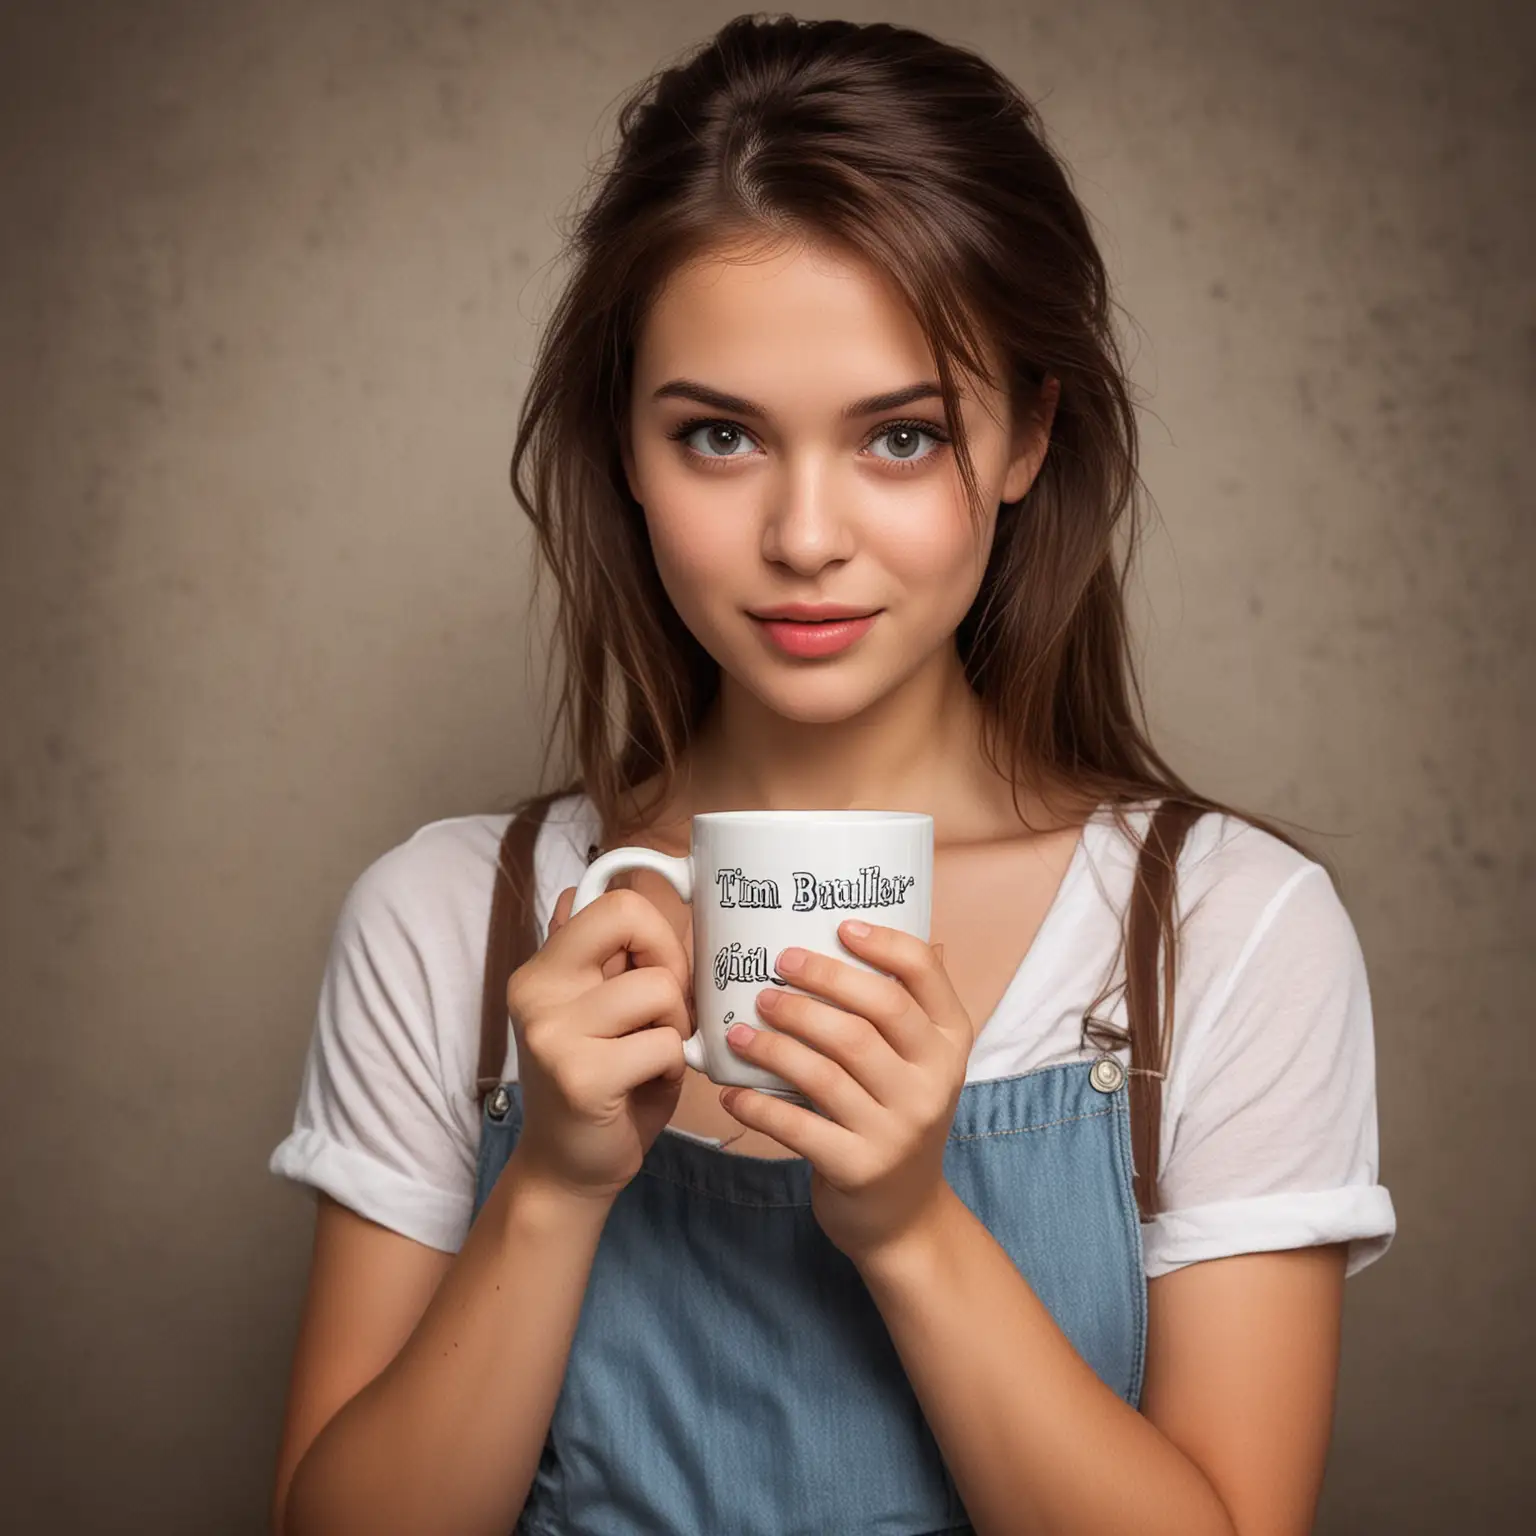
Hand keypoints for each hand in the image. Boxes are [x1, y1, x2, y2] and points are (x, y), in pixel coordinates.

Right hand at [504, 883, 694, 1204]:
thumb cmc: (598, 1084)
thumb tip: (581, 890)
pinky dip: (672, 1067)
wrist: (567, 1170)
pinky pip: (664, 1044)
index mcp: (543, 967)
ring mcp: (553, 1032)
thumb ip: (592, 955)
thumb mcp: (593, 1011)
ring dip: (676, 1026)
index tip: (665, 968)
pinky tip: (646, 1085)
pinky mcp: (580, 1076)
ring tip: (653, 1055)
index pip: (615, 902)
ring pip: (659, 989)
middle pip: (634, 920)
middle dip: (672, 965)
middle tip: (666, 1013)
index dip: (658, 930)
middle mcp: (537, 990)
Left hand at [721, 923, 972, 1266]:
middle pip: (871, 1016)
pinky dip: (758, 1105)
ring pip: (826, 1069)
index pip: (924, 976)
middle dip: (815, 986)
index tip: (839, 926)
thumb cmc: (896, 1115)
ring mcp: (898, 1128)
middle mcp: (932, 1082)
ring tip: (739, 1028)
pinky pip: (798, 1126)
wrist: (903, 1215)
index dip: (884, 944)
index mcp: (949, 1043)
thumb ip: (905, 1003)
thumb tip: (880, 924)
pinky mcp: (858, 1166)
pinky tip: (730, 1089)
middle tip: (774, 972)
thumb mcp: (917, 1061)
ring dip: (775, 1043)